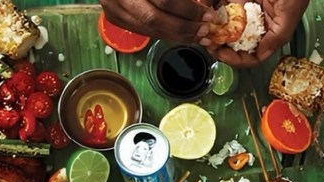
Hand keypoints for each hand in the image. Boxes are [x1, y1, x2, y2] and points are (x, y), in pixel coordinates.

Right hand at [99, 0, 214, 43]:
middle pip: (155, 19)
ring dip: (177, 36)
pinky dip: (165, 34)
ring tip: (197, 36)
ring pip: (150, 29)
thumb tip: (204, 2)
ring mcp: (115, 9)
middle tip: (204, 30)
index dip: (189, 10)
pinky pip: (144, 32)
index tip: (208, 15)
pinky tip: (181, 34)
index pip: (165, 0)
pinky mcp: (115, 19)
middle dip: (184, 28)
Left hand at [204, 0, 308, 66]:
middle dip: (221, 47)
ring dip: (215, 31)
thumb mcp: (289, 15)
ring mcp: (248, 12)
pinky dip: (216, 10)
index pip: (253, 56)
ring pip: (228, 27)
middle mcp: (258, 25)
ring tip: (205, 30)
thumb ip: (276, 36)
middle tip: (208, 43)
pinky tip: (207, 10)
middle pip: (237, 44)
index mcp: (272, 34)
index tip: (223, 54)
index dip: (237, 59)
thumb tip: (260, 54)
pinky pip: (226, 7)